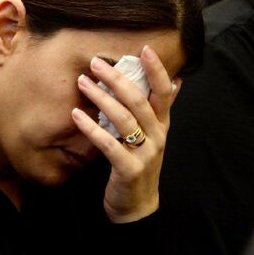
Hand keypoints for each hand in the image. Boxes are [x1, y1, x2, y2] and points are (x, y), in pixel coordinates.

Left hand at [71, 45, 181, 222]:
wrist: (137, 205)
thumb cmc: (140, 163)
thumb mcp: (155, 135)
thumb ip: (162, 108)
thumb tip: (177, 81)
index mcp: (162, 124)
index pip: (163, 92)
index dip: (156, 70)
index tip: (144, 49)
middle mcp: (157, 136)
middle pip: (139, 101)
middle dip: (117, 79)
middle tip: (95, 63)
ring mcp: (145, 153)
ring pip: (124, 119)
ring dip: (101, 98)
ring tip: (82, 83)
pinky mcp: (129, 169)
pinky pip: (109, 145)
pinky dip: (92, 128)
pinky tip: (76, 116)